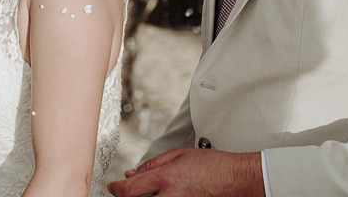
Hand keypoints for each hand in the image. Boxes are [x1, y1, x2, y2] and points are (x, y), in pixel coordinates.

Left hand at [107, 149, 263, 196]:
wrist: (235, 180)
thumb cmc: (212, 166)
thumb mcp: (179, 155)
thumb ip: (152, 165)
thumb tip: (131, 174)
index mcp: (165, 179)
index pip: (129, 191)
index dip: (116, 190)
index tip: (112, 187)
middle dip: (126, 196)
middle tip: (124, 190)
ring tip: (143, 192)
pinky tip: (158, 195)